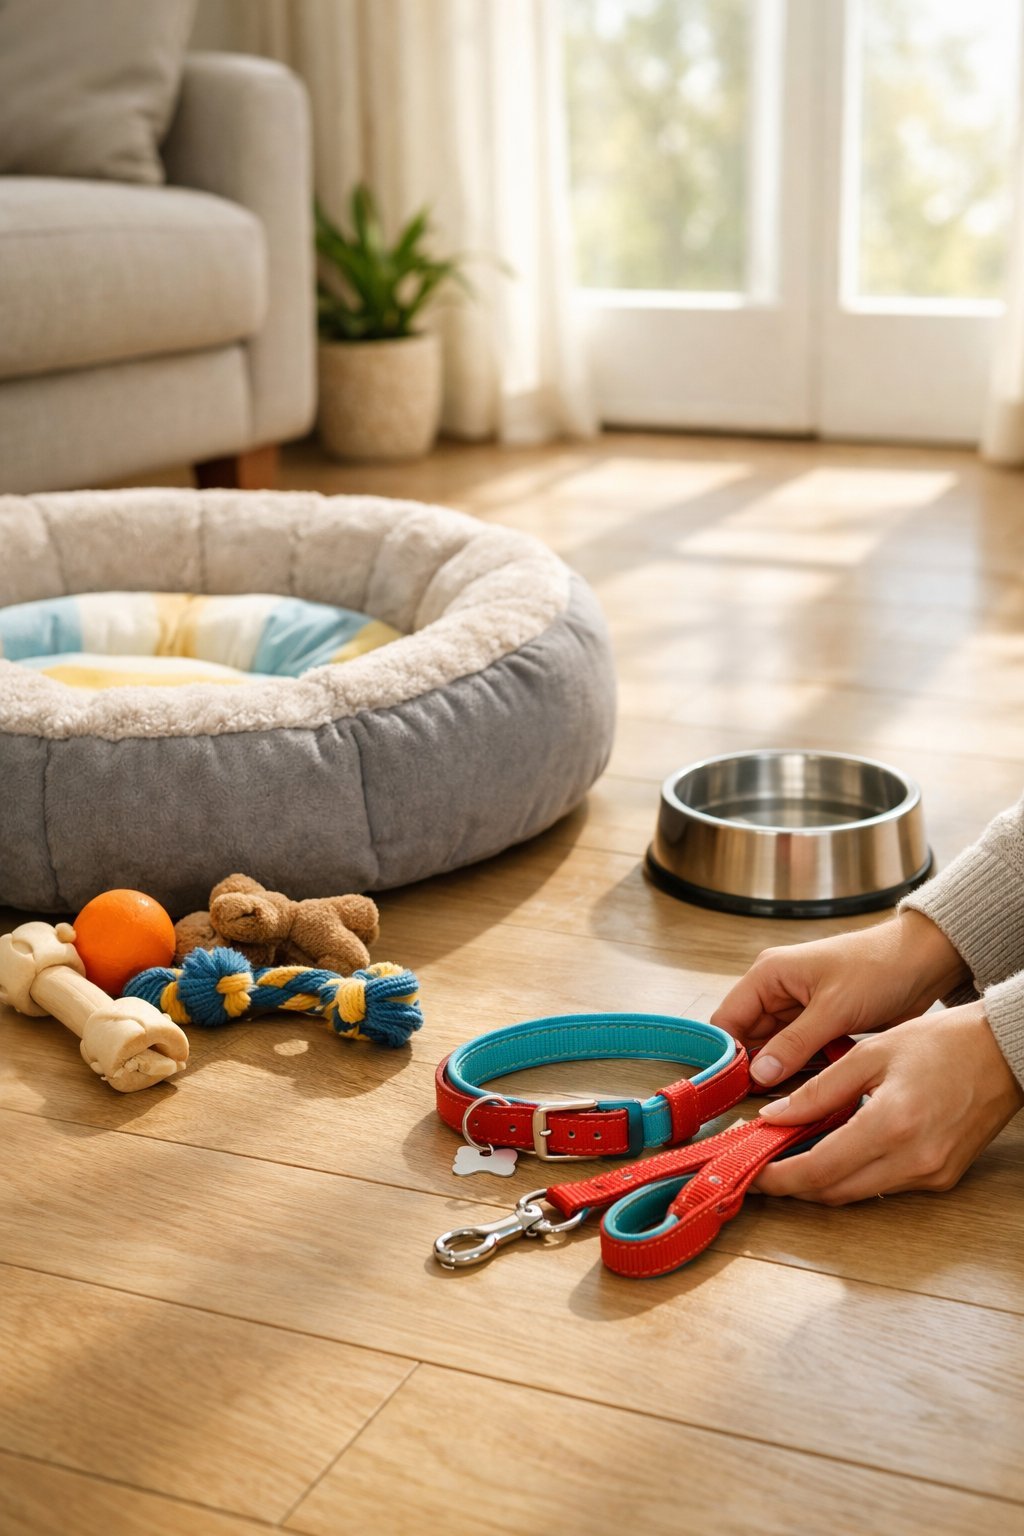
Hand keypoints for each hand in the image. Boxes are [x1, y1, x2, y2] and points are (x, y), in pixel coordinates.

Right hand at [710, 910, 968, 1086]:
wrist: (925, 962)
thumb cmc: (879, 968)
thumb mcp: (834, 1008)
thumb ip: (794, 1044)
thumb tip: (758, 1075)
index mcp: (769, 975)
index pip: (728, 1019)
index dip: (727, 1053)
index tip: (735, 1089)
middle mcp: (777, 991)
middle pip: (748, 1039)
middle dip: (754, 1069)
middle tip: (763, 1104)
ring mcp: (798, 1010)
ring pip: (773, 1050)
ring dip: (781, 1073)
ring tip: (788, 1101)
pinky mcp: (820, 1026)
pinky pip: (799, 1054)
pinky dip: (803, 1071)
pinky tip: (811, 1091)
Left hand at [752, 1002, 1023, 1202]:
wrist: (1004, 1053)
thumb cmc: (942, 1043)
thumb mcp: (869, 1054)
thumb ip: (818, 1090)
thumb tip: (774, 1117)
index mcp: (891, 1125)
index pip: (819, 1171)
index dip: (778, 1179)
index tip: (751, 1173)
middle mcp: (913, 1161)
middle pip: (835, 1193)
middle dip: (794, 1184)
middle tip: (764, 1164)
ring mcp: (931, 1175)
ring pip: (859, 1194)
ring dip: (823, 1180)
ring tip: (793, 1154)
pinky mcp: (942, 1178)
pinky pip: (885, 1186)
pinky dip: (855, 1174)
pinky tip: (838, 1149)